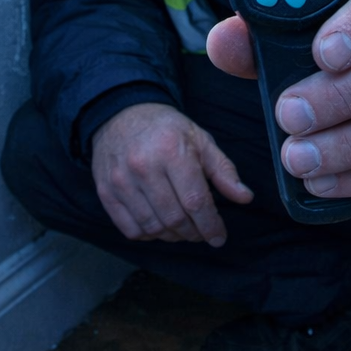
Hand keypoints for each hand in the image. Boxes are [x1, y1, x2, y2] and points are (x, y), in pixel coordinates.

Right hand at [90, 102, 253, 246]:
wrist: (120, 113)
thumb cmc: (165, 129)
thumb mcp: (200, 140)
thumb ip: (223, 170)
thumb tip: (244, 197)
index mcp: (172, 151)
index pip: (195, 201)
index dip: (210, 225)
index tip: (219, 237)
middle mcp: (144, 166)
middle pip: (174, 218)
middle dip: (194, 233)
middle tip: (202, 233)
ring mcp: (121, 181)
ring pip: (153, 227)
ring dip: (173, 236)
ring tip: (182, 230)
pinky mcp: (106, 191)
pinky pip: (130, 229)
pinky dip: (148, 235)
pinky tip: (159, 226)